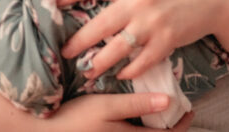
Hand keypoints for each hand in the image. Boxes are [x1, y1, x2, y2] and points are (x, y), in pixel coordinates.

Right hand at [0, 82, 193, 131]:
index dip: (181, 125)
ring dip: (153, 129)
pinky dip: (138, 128)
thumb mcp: (106, 107)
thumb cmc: (73, 118)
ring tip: (161, 112)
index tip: (189, 109)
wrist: (39, 131)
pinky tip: (137, 116)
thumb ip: (137, 104)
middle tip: (180, 110)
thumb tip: (169, 100)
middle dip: (169, 127)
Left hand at [56, 0, 222, 79]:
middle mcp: (140, 1)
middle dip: (78, 42)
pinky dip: (129, 70)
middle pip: (99, 25)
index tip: (51, 1)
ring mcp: (153, 23)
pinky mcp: (167, 41)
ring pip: (117, 49)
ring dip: (99, 63)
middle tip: (64, 51)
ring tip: (88, 71)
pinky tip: (121, 73)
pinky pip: (141, 62)